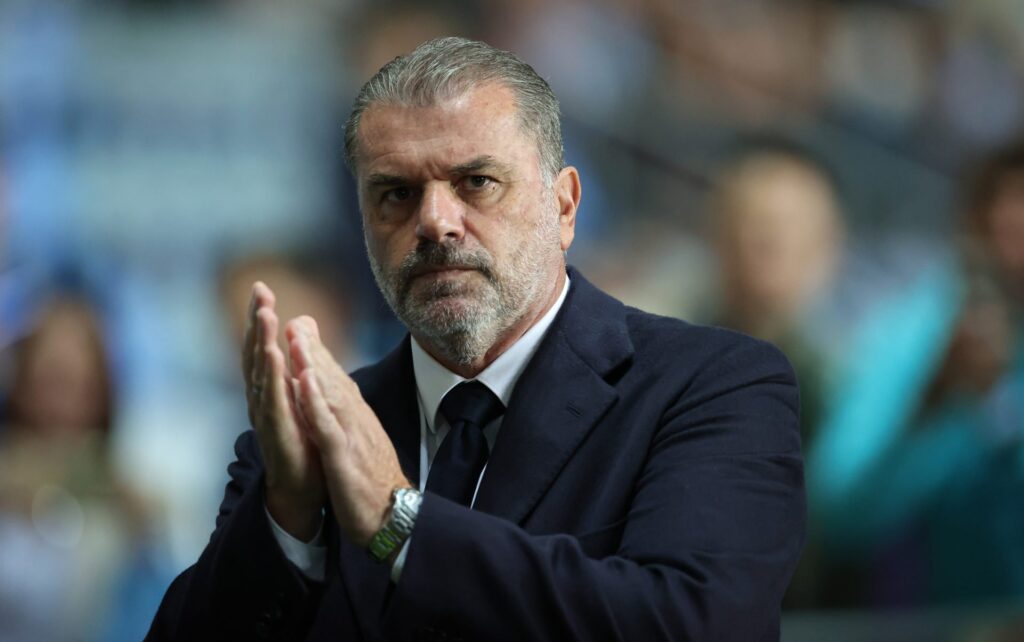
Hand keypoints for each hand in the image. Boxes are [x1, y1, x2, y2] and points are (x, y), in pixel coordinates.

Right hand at [242, 282, 325, 539]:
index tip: (262, 288)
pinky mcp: (279, 435)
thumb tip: (294, 333)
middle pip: (256, 354)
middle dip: (257, 322)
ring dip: (263, 344)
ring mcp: (268, 418)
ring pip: (262, 375)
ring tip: (266, 317)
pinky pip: (275, 404)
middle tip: (260, 292)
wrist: (302, 487)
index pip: (262, 346)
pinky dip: (274, 380)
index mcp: (269, 388)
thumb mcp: (299, 397)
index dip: (260, 318)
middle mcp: (262, 399)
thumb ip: (294, 366)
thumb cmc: (301, 439)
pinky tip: (275, 359)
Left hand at [286, 316, 409, 547]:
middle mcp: (356, 419)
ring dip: (313, 365)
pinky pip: (329, 427)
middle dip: (312, 349)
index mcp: (357, 417)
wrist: (395, 516)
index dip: (317, 351)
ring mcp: (352, 436)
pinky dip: (315, 404)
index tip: (300, 326)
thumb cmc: (375, 479)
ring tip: (296, 340)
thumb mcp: (361, 440)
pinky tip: (303, 385)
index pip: (337, 378)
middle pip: (333, 378)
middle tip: (294, 321)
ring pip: (330, 395)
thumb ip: (349, 415)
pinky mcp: (346, 457)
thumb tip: (336, 393)